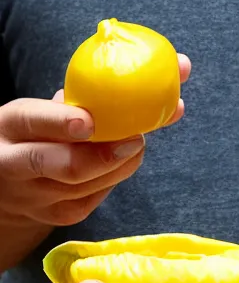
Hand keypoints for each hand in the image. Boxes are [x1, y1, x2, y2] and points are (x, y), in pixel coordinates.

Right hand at [0, 54, 189, 227]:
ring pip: (93, 184)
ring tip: (137, 143)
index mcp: (10, 126)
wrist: (8, 184)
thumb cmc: (39, 132)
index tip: (91, 121)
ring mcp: (39, 198)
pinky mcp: (62, 216)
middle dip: (110, 154)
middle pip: (70, 166)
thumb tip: (177, 67)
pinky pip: (100, 195)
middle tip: (138, 138)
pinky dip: (118, 174)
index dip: (62, 122)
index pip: (32, 121)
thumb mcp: (46, 109)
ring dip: (125, 162)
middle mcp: (17, 165)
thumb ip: (88, 94)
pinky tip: (123, 160)